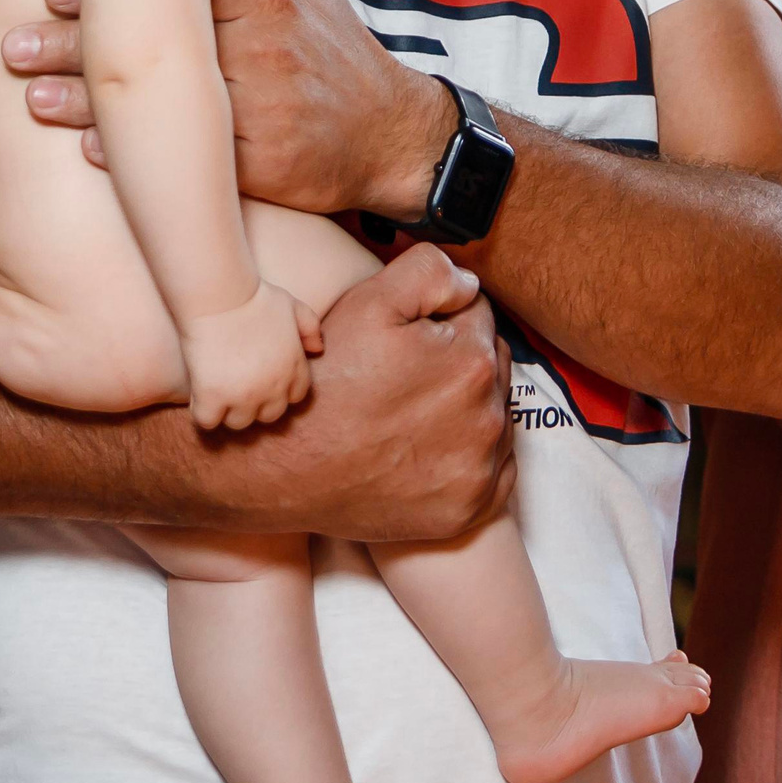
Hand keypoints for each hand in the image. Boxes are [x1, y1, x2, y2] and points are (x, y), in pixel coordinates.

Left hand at [0, 0, 455, 221]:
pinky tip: (93, 156)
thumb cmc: (336, 51)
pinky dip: (145, 161)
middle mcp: (264, 50)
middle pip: (163, 41)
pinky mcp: (268, 166)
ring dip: (95, 105)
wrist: (391, 137)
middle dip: (83, 42)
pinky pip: (199, 163)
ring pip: (171, 102)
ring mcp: (266, 109)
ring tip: (32, 98)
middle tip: (13, 43)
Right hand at [180, 283, 322, 430]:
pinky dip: (202, 412)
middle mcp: (273, 387)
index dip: (278, 391)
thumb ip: (310, 326)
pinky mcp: (212, 397)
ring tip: (217, 391)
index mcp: (293, 367)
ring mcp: (243, 395)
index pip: (295, 397)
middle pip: (269, 416)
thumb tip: (318, 349)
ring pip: (239, 423)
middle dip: (256, 404)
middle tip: (238, 388)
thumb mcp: (292, 305)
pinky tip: (198, 394)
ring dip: (229, 411)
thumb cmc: (254, 296)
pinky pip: (207, 421)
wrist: (220, 294)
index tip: (262, 381)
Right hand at [199, 247, 512, 540]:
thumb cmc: (326, 382)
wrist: (287, 469)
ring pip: (494, 415)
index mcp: (472, 361)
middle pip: (491, 365)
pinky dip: (472, 457)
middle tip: (404, 376)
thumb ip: (431, 272)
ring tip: (410, 414)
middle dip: (459, 360)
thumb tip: (469, 283)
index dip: (440, 317)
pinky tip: (428, 449)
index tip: (406, 339)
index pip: (478, 314)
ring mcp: (480, 471)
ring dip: (468, 408)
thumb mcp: (368, 302)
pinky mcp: (469, 510)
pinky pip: (494, 470)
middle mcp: (488, 418)